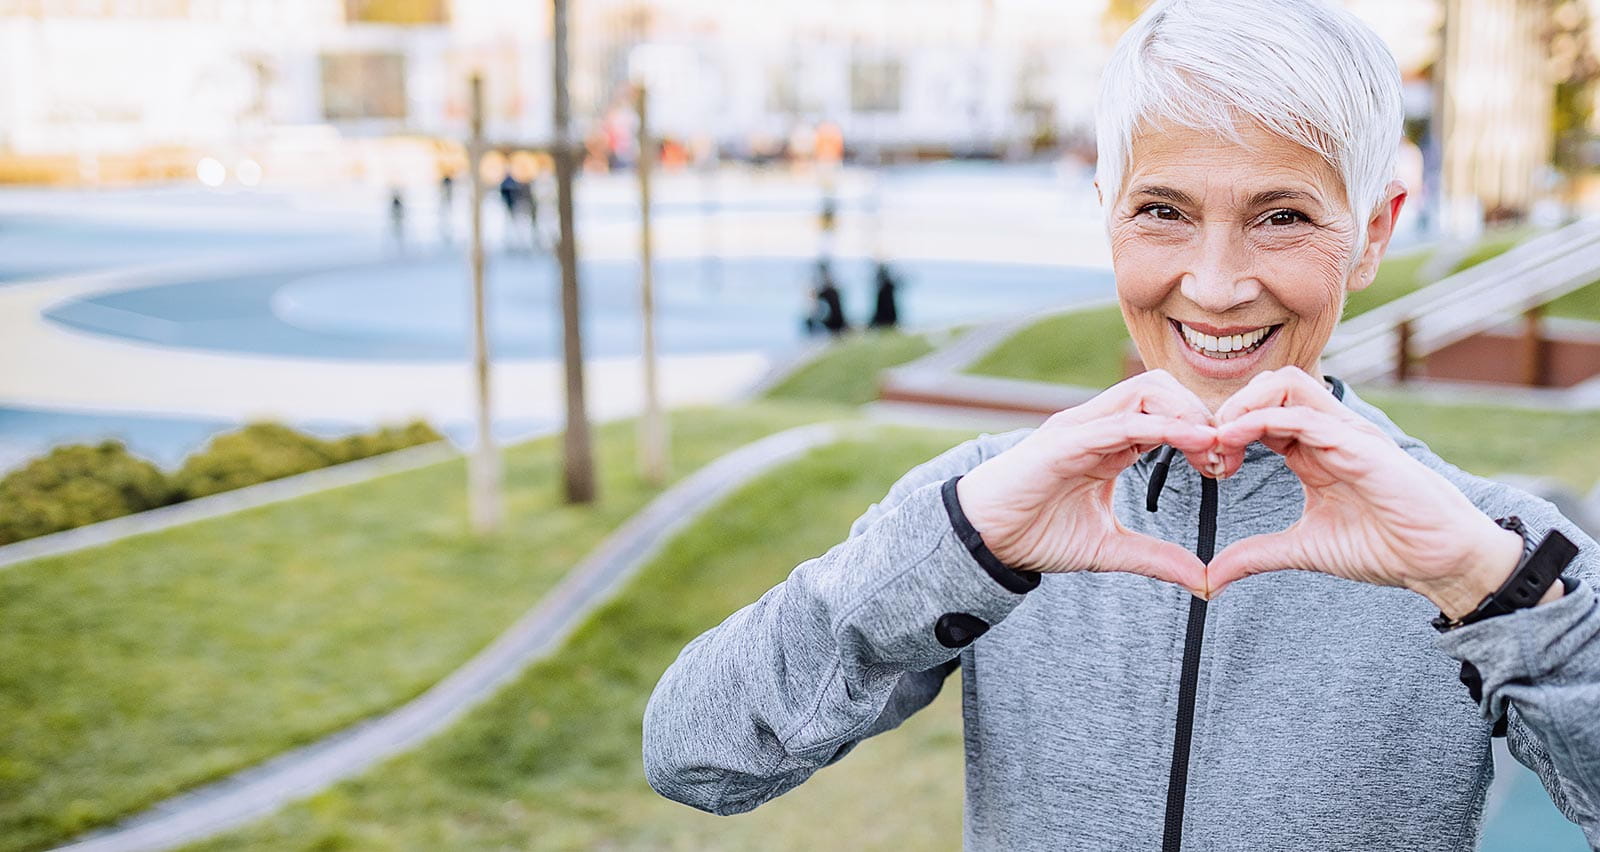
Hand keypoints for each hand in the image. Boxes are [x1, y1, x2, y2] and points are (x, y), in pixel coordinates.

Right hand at [956, 370, 1218, 594]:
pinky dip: (1160, 426)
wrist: (984, 539)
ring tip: (1211, 447)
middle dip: (1201, 414)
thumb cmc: (1036, 534)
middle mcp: (1097, 425)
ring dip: (1186, 413)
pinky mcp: (1064, 440)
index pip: (1167, 411)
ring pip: (1145, 391)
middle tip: (1225, 455)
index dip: (1203, 431)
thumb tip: (1203, 580)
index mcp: (1110, 442)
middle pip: (1162, 387)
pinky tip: (1190, 441)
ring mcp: (1080, 428)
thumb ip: (1156, 559)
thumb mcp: (1108, 549)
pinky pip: (1120, 422)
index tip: (1226, 466)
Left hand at [1207, 368, 1523, 613]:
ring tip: (1217, 439)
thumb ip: (1255, 555)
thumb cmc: (1384, 546)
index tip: (1205, 463)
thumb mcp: (1303, 549)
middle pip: (1269, 384)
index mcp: (1313, 449)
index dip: (1225, 429)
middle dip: (1229, 408)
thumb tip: (1209, 579)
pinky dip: (1263, 420)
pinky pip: (1306, 415)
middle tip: (1206, 448)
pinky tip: (1234, 441)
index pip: (1260, 412)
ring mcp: (1345, 433)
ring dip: (1242, 405)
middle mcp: (1328, 432)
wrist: (1440, 560)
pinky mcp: (1360, 444)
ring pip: (1286, 384)